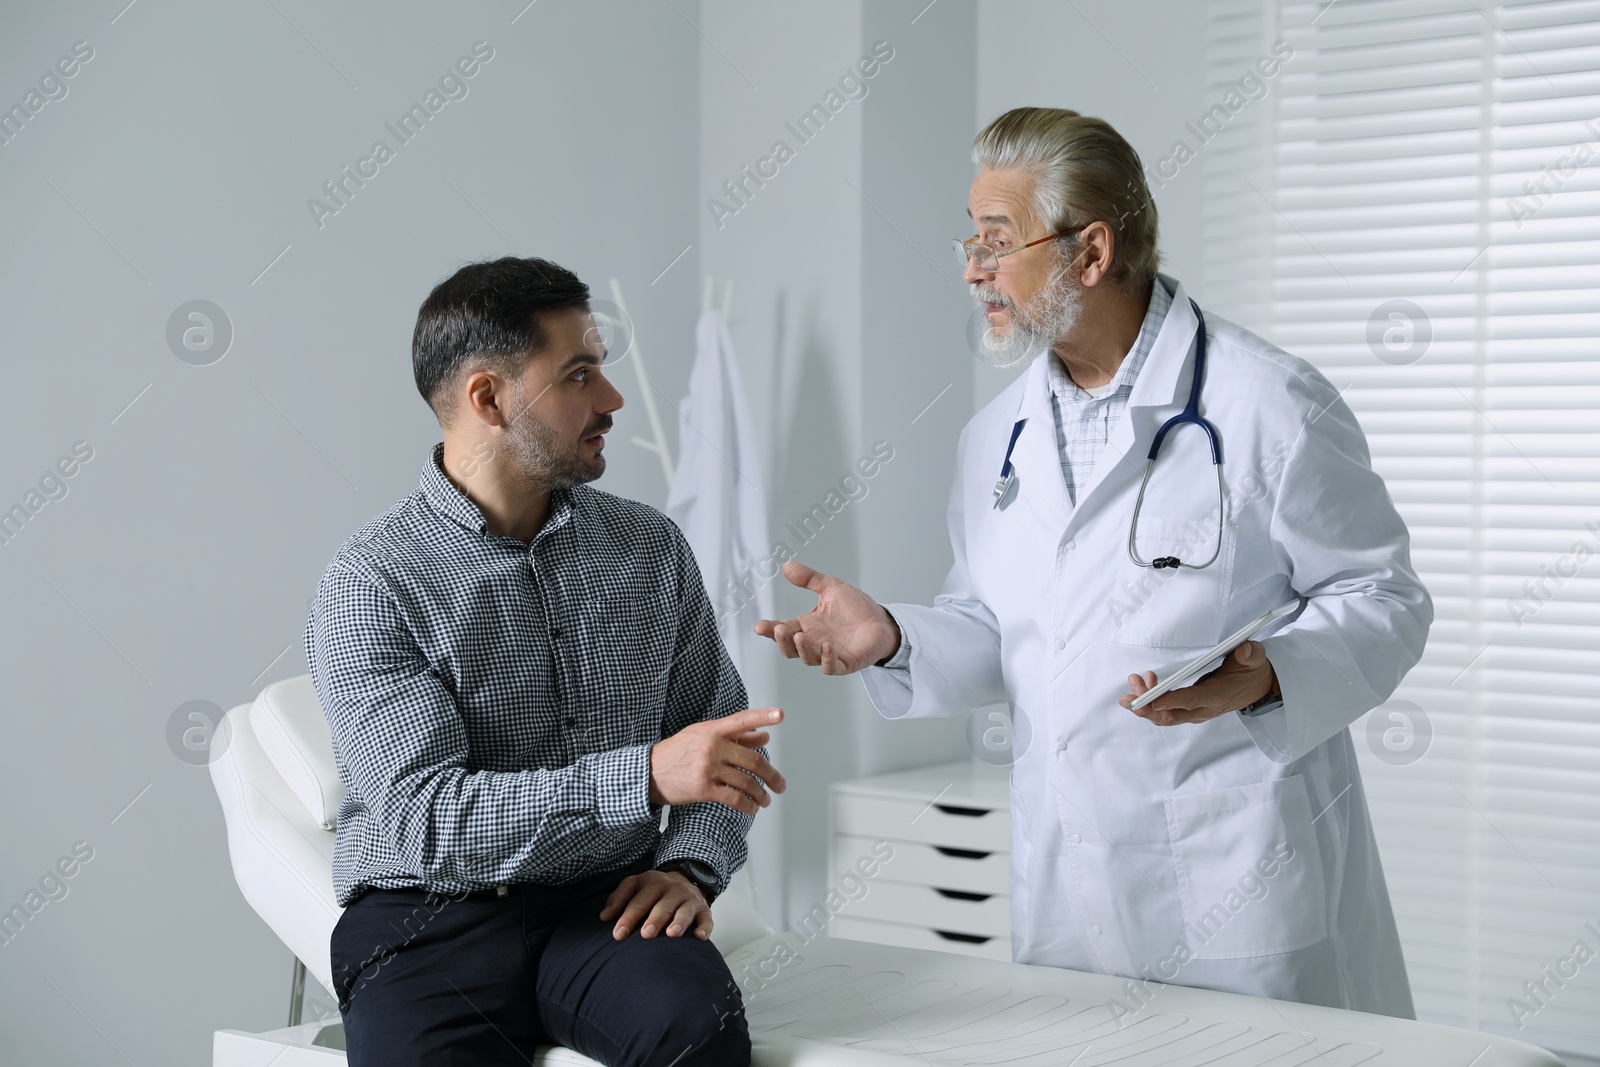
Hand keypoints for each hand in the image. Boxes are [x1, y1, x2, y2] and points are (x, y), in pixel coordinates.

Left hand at [599, 869, 711, 940]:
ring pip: (685, 911)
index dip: (628, 918)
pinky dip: (704, 928)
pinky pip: (706, 919)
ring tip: (672, 935)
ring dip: (679, 922)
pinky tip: (699, 938)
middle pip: (663, 906)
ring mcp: (690, 899)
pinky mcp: (704, 910)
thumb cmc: (654, 890)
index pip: (639, 901)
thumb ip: (618, 899)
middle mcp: (673, 889)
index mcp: (654, 882)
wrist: (685, 879)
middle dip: (655, 920)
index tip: (618, 935)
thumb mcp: (635, 885)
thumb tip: (604, 917)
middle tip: (646, 935)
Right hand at [649, 707, 785, 814]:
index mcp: (712, 730)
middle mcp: (712, 747)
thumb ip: (735, 737)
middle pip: (753, 760)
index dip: (762, 716)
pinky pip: (734, 798)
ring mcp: (708, 768)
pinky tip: (752, 808)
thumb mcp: (702, 736)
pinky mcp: (703, 788)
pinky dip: (747, 805)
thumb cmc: (678, 753)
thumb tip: (764, 737)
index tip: (779, 715)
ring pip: (746, 782)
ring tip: (766, 800)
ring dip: (761, 794)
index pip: (741, 720)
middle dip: (772, 776)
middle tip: (780, 785)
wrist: (649, 773)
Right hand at [753, 560, 899, 674]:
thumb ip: (809, 578)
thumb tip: (787, 566)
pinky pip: (831, 666)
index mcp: (807, 625)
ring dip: (802, 649)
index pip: (783, 629)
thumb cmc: (856, 608)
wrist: (881, 621)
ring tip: (801, 636)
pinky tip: (826, 647)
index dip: (769, 629)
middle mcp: (814, 642)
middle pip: (790, 648)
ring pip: (807, 658)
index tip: (759, 626)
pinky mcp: (844, 663)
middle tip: (779, 629)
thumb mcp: (831, 588)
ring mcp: (828, 654)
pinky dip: (826, 659)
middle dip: (782, 641)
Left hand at [1119, 640, 1277, 726]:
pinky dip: (1152, 702)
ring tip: (1134, 682)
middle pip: (1171, 716)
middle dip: (1147, 709)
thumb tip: (1244, 651)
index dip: (1170, 702)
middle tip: (1129, 698)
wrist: (1258, 687)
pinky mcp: (1191, 710)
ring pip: (1165, 716)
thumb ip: (1250, 655)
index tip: (1151, 700)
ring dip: (1145, 704)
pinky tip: (1144, 684)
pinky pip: (1167, 712)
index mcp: (1218, 696)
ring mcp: (1196, 712)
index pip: (1191, 701)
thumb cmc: (1251, 671)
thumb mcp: (1255, 659)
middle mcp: (1204, 708)